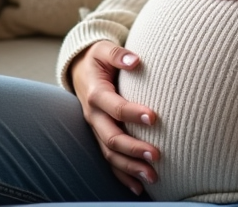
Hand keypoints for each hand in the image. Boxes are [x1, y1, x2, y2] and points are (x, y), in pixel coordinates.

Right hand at [69, 41, 159, 194]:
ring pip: (110, 154)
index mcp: (96, 94)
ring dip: (130, 167)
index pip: (114, 106)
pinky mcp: (101, 137)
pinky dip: (123, 176)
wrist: (80, 70)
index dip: (132, 112)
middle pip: (111, 137)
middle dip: (133, 148)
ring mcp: (97, 129)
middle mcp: (94, 116)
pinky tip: (140, 187)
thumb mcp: (103, 49)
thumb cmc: (98, 59)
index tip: (154, 117)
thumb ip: (118, 54)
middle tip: (156, 155)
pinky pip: (110, 160)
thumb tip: (135, 61)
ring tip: (153, 177)